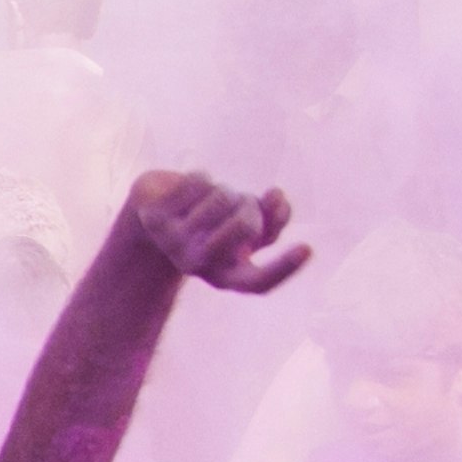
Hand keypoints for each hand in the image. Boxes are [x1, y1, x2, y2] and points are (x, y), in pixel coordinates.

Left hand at [128, 171, 310, 296]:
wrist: (153, 212)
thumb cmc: (211, 221)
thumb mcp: (247, 223)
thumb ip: (272, 218)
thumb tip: (276, 196)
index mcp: (225, 275)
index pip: (259, 284)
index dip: (285, 269)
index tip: (307, 247)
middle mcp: (198, 266)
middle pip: (246, 226)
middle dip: (251, 204)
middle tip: (238, 204)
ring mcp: (173, 243)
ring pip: (222, 197)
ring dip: (223, 189)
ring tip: (209, 199)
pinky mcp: (153, 217)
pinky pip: (198, 181)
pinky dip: (199, 178)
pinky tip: (185, 191)